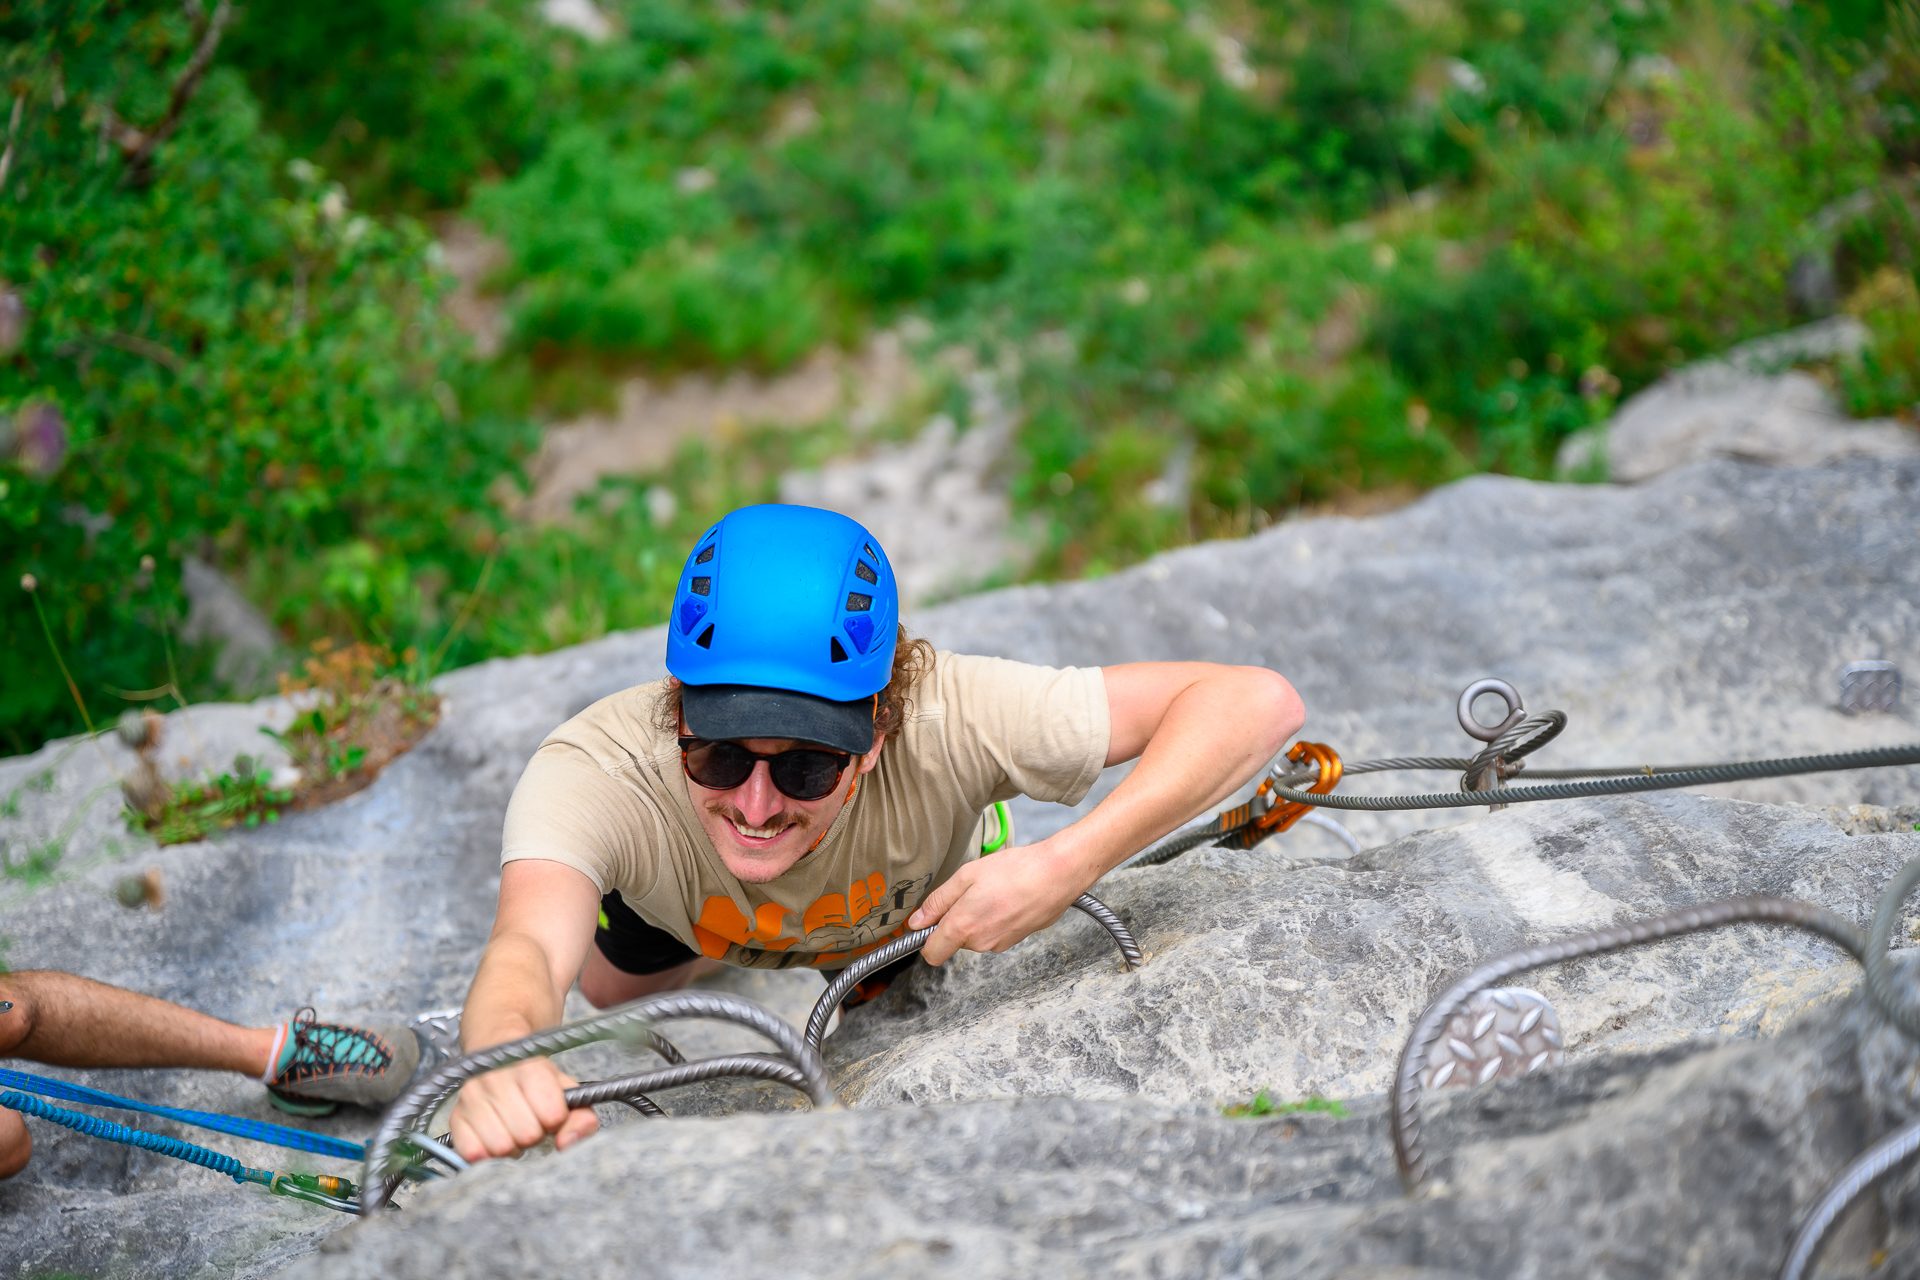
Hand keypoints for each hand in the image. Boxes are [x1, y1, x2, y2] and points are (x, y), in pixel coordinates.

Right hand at [448, 1055, 598, 1162]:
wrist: (497, 1051)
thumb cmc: (536, 1079)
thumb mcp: (567, 1090)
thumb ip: (581, 1117)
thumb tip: (566, 1144)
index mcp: (529, 1067)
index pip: (552, 1114)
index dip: (555, 1119)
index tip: (551, 1112)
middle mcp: (495, 1078)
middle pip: (526, 1135)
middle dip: (534, 1134)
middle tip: (530, 1121)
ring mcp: (470, 1097)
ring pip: (500, 1147)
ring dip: (511, 1146)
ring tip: (513, 1128)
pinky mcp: (455, 1117)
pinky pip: (472, 1153)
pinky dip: (487, 1154)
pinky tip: (495, 1137)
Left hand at [907, 841, 1088, 965]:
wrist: (1058, 874)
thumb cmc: (1015, 870)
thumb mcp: (967, 876)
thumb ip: (938, 902)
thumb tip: (916, 922)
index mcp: (963, 927)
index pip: (931, 954)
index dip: (926, 938)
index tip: (930, 920)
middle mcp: (980, 942)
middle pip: (954, 940)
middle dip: (956, 919)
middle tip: (971, 891)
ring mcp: (1000, 944)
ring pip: (975, 936)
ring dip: (977, 917)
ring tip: (994, 891)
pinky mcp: (1015, 940)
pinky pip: (993, 933)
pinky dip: (995, 918)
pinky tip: (1007, 898)